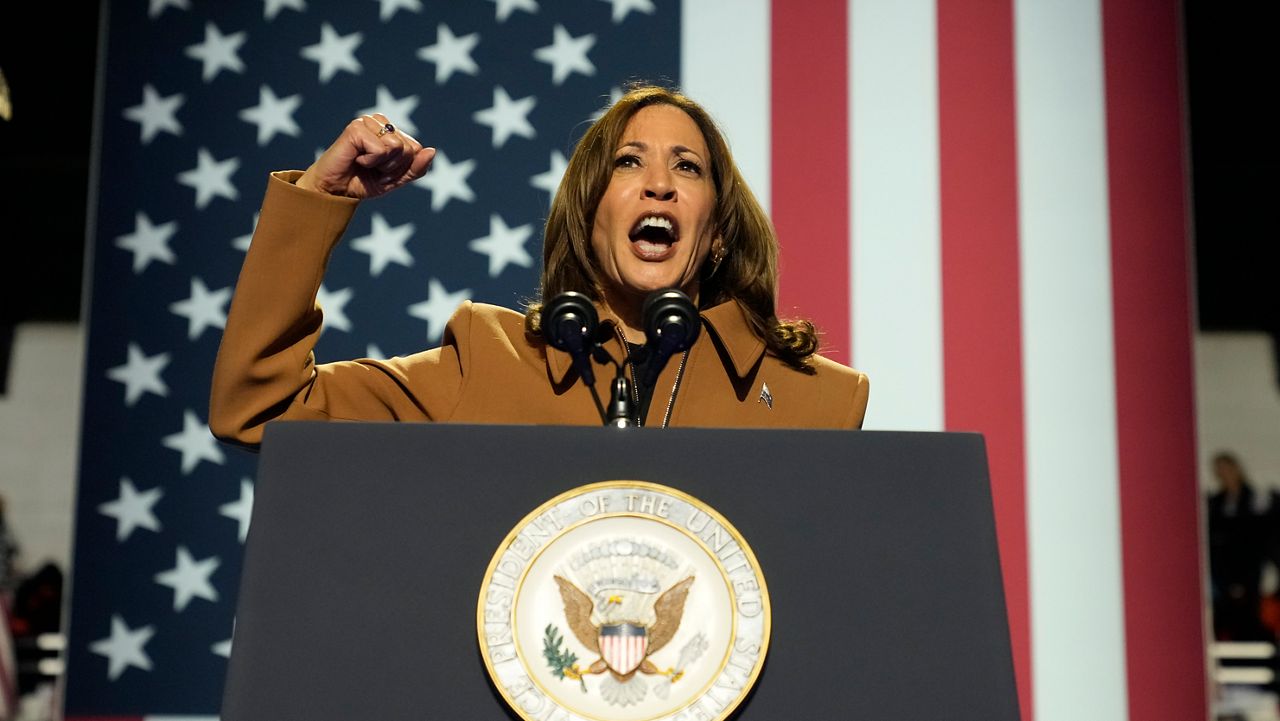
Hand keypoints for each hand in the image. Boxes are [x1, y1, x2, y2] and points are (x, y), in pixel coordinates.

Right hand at [297, 113, 435, 198]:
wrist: (334, 191)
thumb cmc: (362, 182)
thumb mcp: (396, 180)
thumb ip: (416, 168)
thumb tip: (432, 150)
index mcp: (392, 131)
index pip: (416, 150)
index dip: (403, 168)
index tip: (384, 173)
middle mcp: (381, 122)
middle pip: (409, 148)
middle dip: (393, 168)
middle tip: (374, 170)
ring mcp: (368, 122)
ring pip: (397, 147)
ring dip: (382, 164)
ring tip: (365, 163)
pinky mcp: (356, 127)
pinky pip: (381, 149)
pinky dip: (370, 161)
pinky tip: (356, 159)